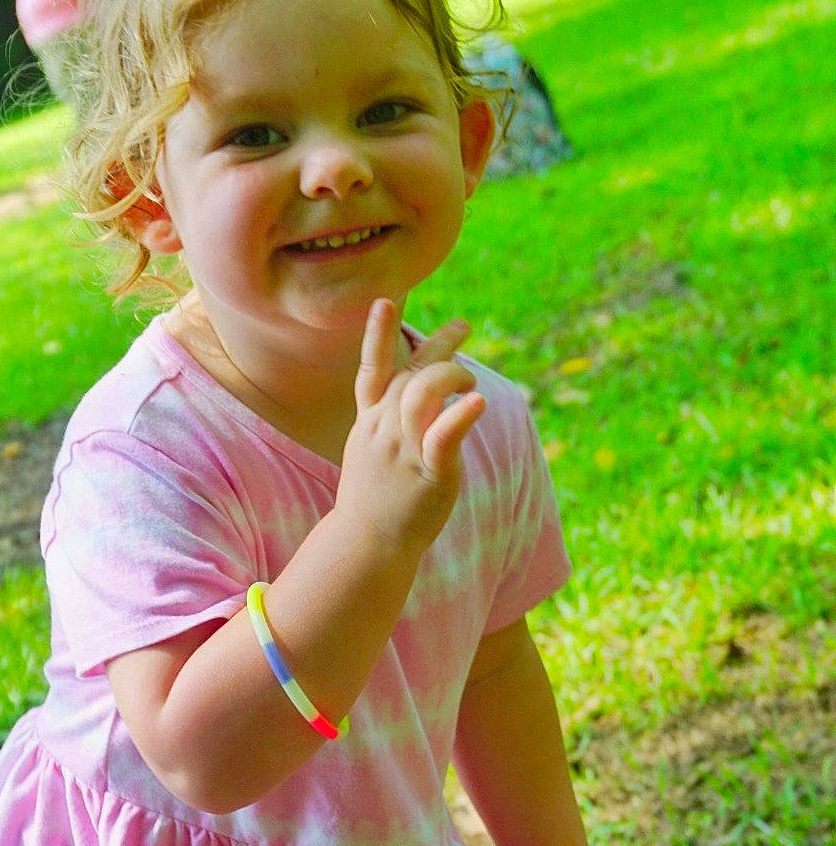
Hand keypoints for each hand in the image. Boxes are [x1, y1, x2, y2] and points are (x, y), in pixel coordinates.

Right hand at [336, 299, 485, 552]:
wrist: (367, 544)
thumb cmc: (376, 499)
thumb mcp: (373, 452)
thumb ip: (391, 422)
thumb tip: (415, 398)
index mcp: (370, 423)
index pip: (371, 370)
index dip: (376, 334)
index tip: (384, 301)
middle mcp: (384, 429)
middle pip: (410, 373)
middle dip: (438, 346)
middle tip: (463, 326)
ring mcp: (404, 449)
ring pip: (423, 394)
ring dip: (451, 376)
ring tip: (470, 380)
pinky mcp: (428, 472)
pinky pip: (443, 437)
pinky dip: (460, 416)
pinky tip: (478, 402)